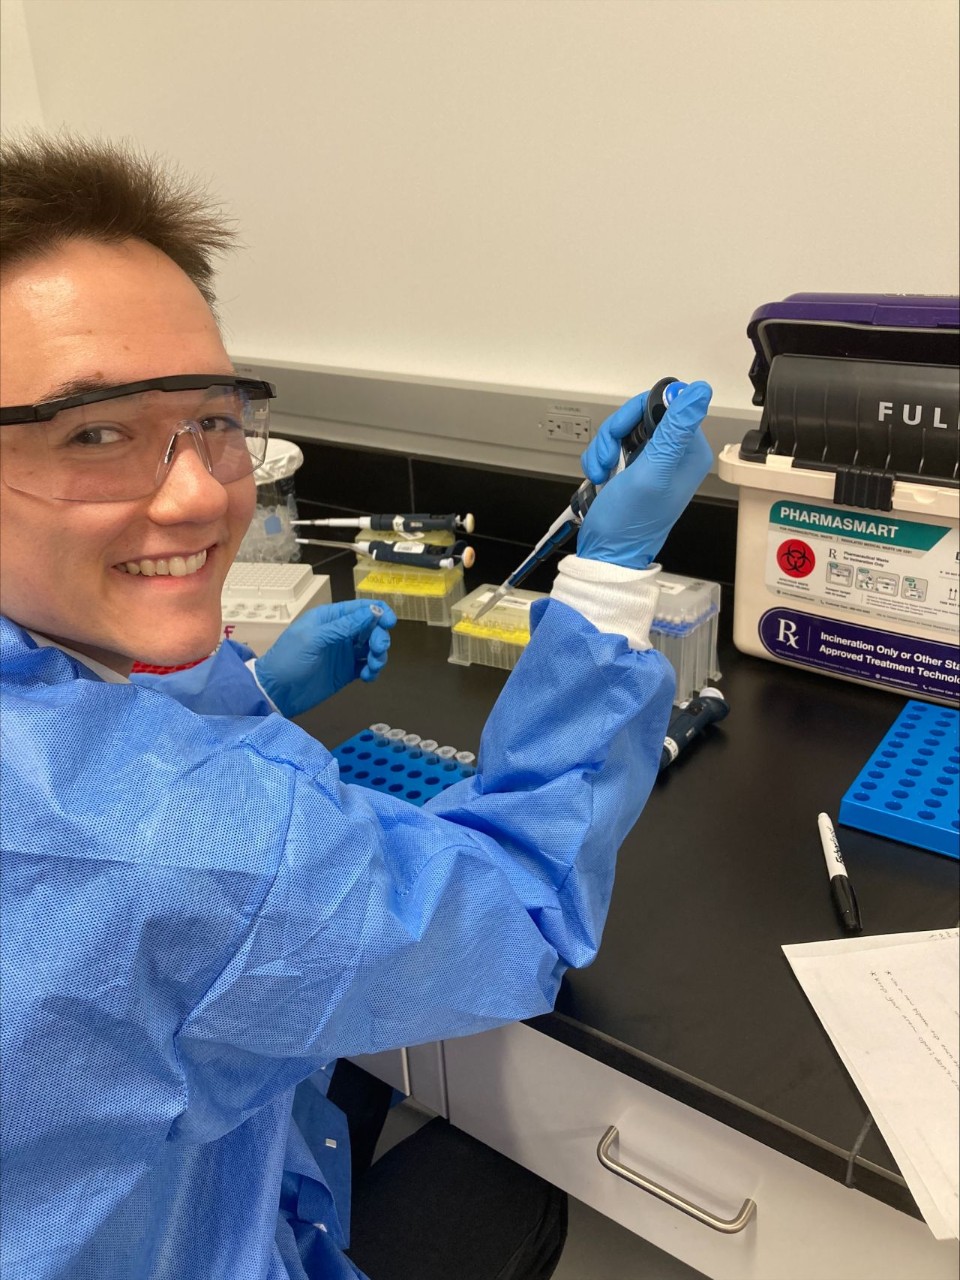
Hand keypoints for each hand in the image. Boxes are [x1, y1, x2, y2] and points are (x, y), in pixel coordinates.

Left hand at [255, 600, 396, 717]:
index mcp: (331, 618)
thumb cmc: (289, 659)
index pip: (362, 608)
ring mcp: (344, 653)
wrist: (276, 692)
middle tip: (377, 650)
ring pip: (372, 648)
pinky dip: (372, 670)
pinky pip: (367, 666)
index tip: (390, 623)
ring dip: (378, 655)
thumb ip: (343, 626)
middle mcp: (340, 632)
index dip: (380, 612)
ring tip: (372, 668)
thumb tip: (373, 612)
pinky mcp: (346, 672)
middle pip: (372, 628)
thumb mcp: (314, 639)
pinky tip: (367, 677)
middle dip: (380, 637)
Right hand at [576, 380, 712, 568]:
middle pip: (641, 414)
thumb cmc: (630, 520)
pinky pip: (612, 444)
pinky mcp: (632, 466)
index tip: (623, 435)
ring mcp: (652, 459)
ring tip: (602, 472)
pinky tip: (599, 477)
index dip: (638, 413)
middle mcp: (675, 452)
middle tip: (609, 459)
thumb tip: (700, 391)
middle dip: (615, 434)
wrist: (606, 551)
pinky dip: (599, 458)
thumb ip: (675, 430)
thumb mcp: (653, 471)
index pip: (667, 404)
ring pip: (623, 429)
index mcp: (689, 450)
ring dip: (604, 448)